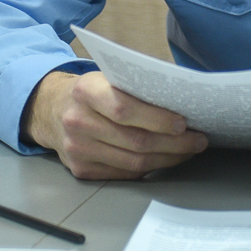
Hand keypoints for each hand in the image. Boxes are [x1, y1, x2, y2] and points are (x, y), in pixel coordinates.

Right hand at [24, 69, 207, 179]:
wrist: (52, 110)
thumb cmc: (90, 92)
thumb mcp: (106, 77)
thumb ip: (136, 87)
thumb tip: (182, 100)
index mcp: (86, 91)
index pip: (125, 109)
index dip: (157, 118)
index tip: (183, 123)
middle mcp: (77, 121)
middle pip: (135, 140)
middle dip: (173, 143)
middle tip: (198, 140)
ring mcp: (77, 149)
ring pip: (133, 162)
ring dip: (167, 158)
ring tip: (188, 151)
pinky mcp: (81, 169)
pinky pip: (124, 173)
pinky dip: (150, 168)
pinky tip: (165, 159)